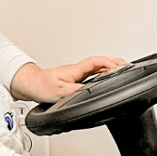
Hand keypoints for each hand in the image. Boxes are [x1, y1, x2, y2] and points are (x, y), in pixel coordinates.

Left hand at [10, 57, 126, 102]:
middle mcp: (77, 70)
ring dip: (109, 68)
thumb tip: (89, 92)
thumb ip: (76, 91)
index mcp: (75, 70)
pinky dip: (101, 74)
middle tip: (126, 66)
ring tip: (120, 71)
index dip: (109, 63)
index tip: (120, 67)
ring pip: (96, 68)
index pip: (96, 62)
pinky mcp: (73, 79)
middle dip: (114, 63)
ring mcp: (75, 74)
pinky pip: (92, 74)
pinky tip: (104, 80)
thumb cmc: (41, 86)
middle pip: (100, 63)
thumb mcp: (59, 92)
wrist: (30, 85)